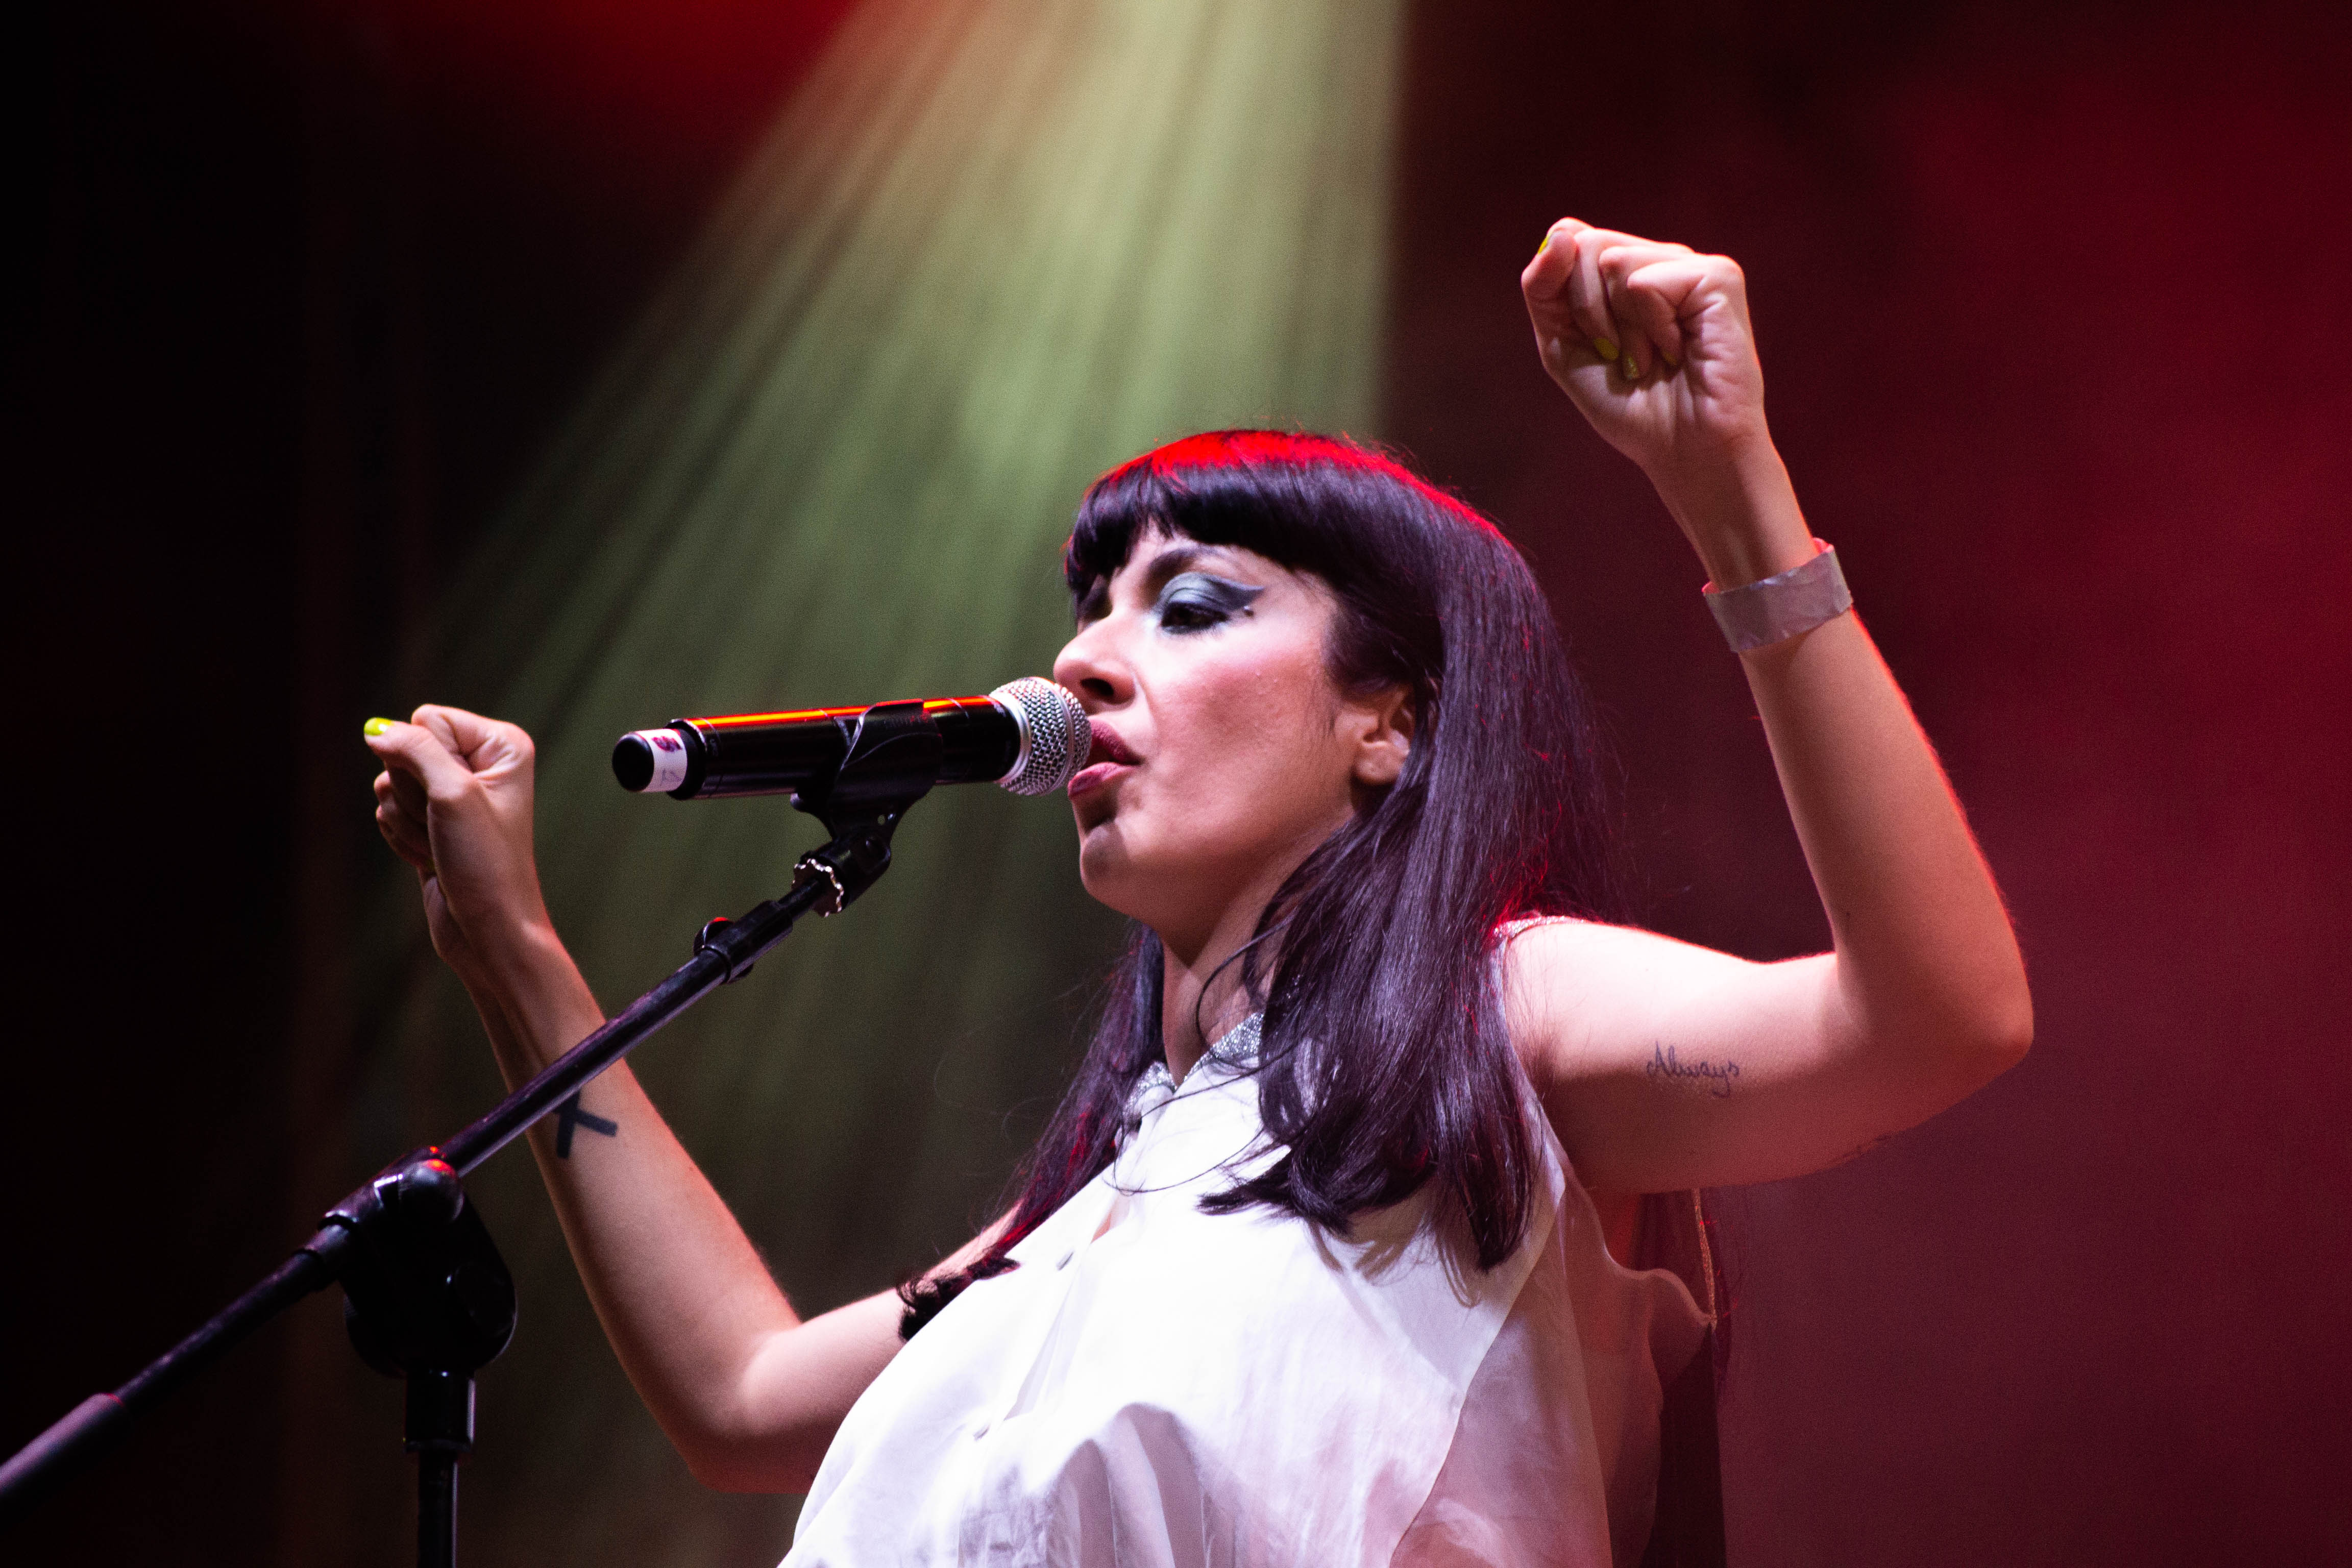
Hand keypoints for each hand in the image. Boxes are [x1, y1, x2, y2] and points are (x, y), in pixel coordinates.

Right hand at [366, 705, 551, 990]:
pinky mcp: (431, 822)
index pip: (428, 718)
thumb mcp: (452, 794)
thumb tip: (375, 729)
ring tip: (440, 846)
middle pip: (405, 749)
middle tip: (445, 826)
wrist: (487, 929)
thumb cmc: (485, 863)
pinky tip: (429, 858)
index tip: (452, 796)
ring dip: (406, 820)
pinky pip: (388, 810)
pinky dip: (400, 836)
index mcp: (501, 745)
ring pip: (390, 783)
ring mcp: (452, 795)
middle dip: (412, 792)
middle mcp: (479, 764)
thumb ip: (414, 749)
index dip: (424, 756)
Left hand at [1521, 219, 1810, 585]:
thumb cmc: (1631, 406)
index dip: (1560, 290)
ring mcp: (1689, 263)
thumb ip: (1544, 289)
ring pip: (1611, 261)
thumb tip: (1559, 233)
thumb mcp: (1563, 346)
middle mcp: (1657, 258)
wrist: (1684, 451)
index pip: (1566, 239)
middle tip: (1620, 355)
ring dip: (1619, 327)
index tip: (1589, 342)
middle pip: (1582, 245)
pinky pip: (1644, 283)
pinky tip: (1678, 350)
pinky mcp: (1717, 276)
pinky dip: (1650, 329)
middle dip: (1586, 313)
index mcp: (1624, 270)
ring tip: (1652, 357)